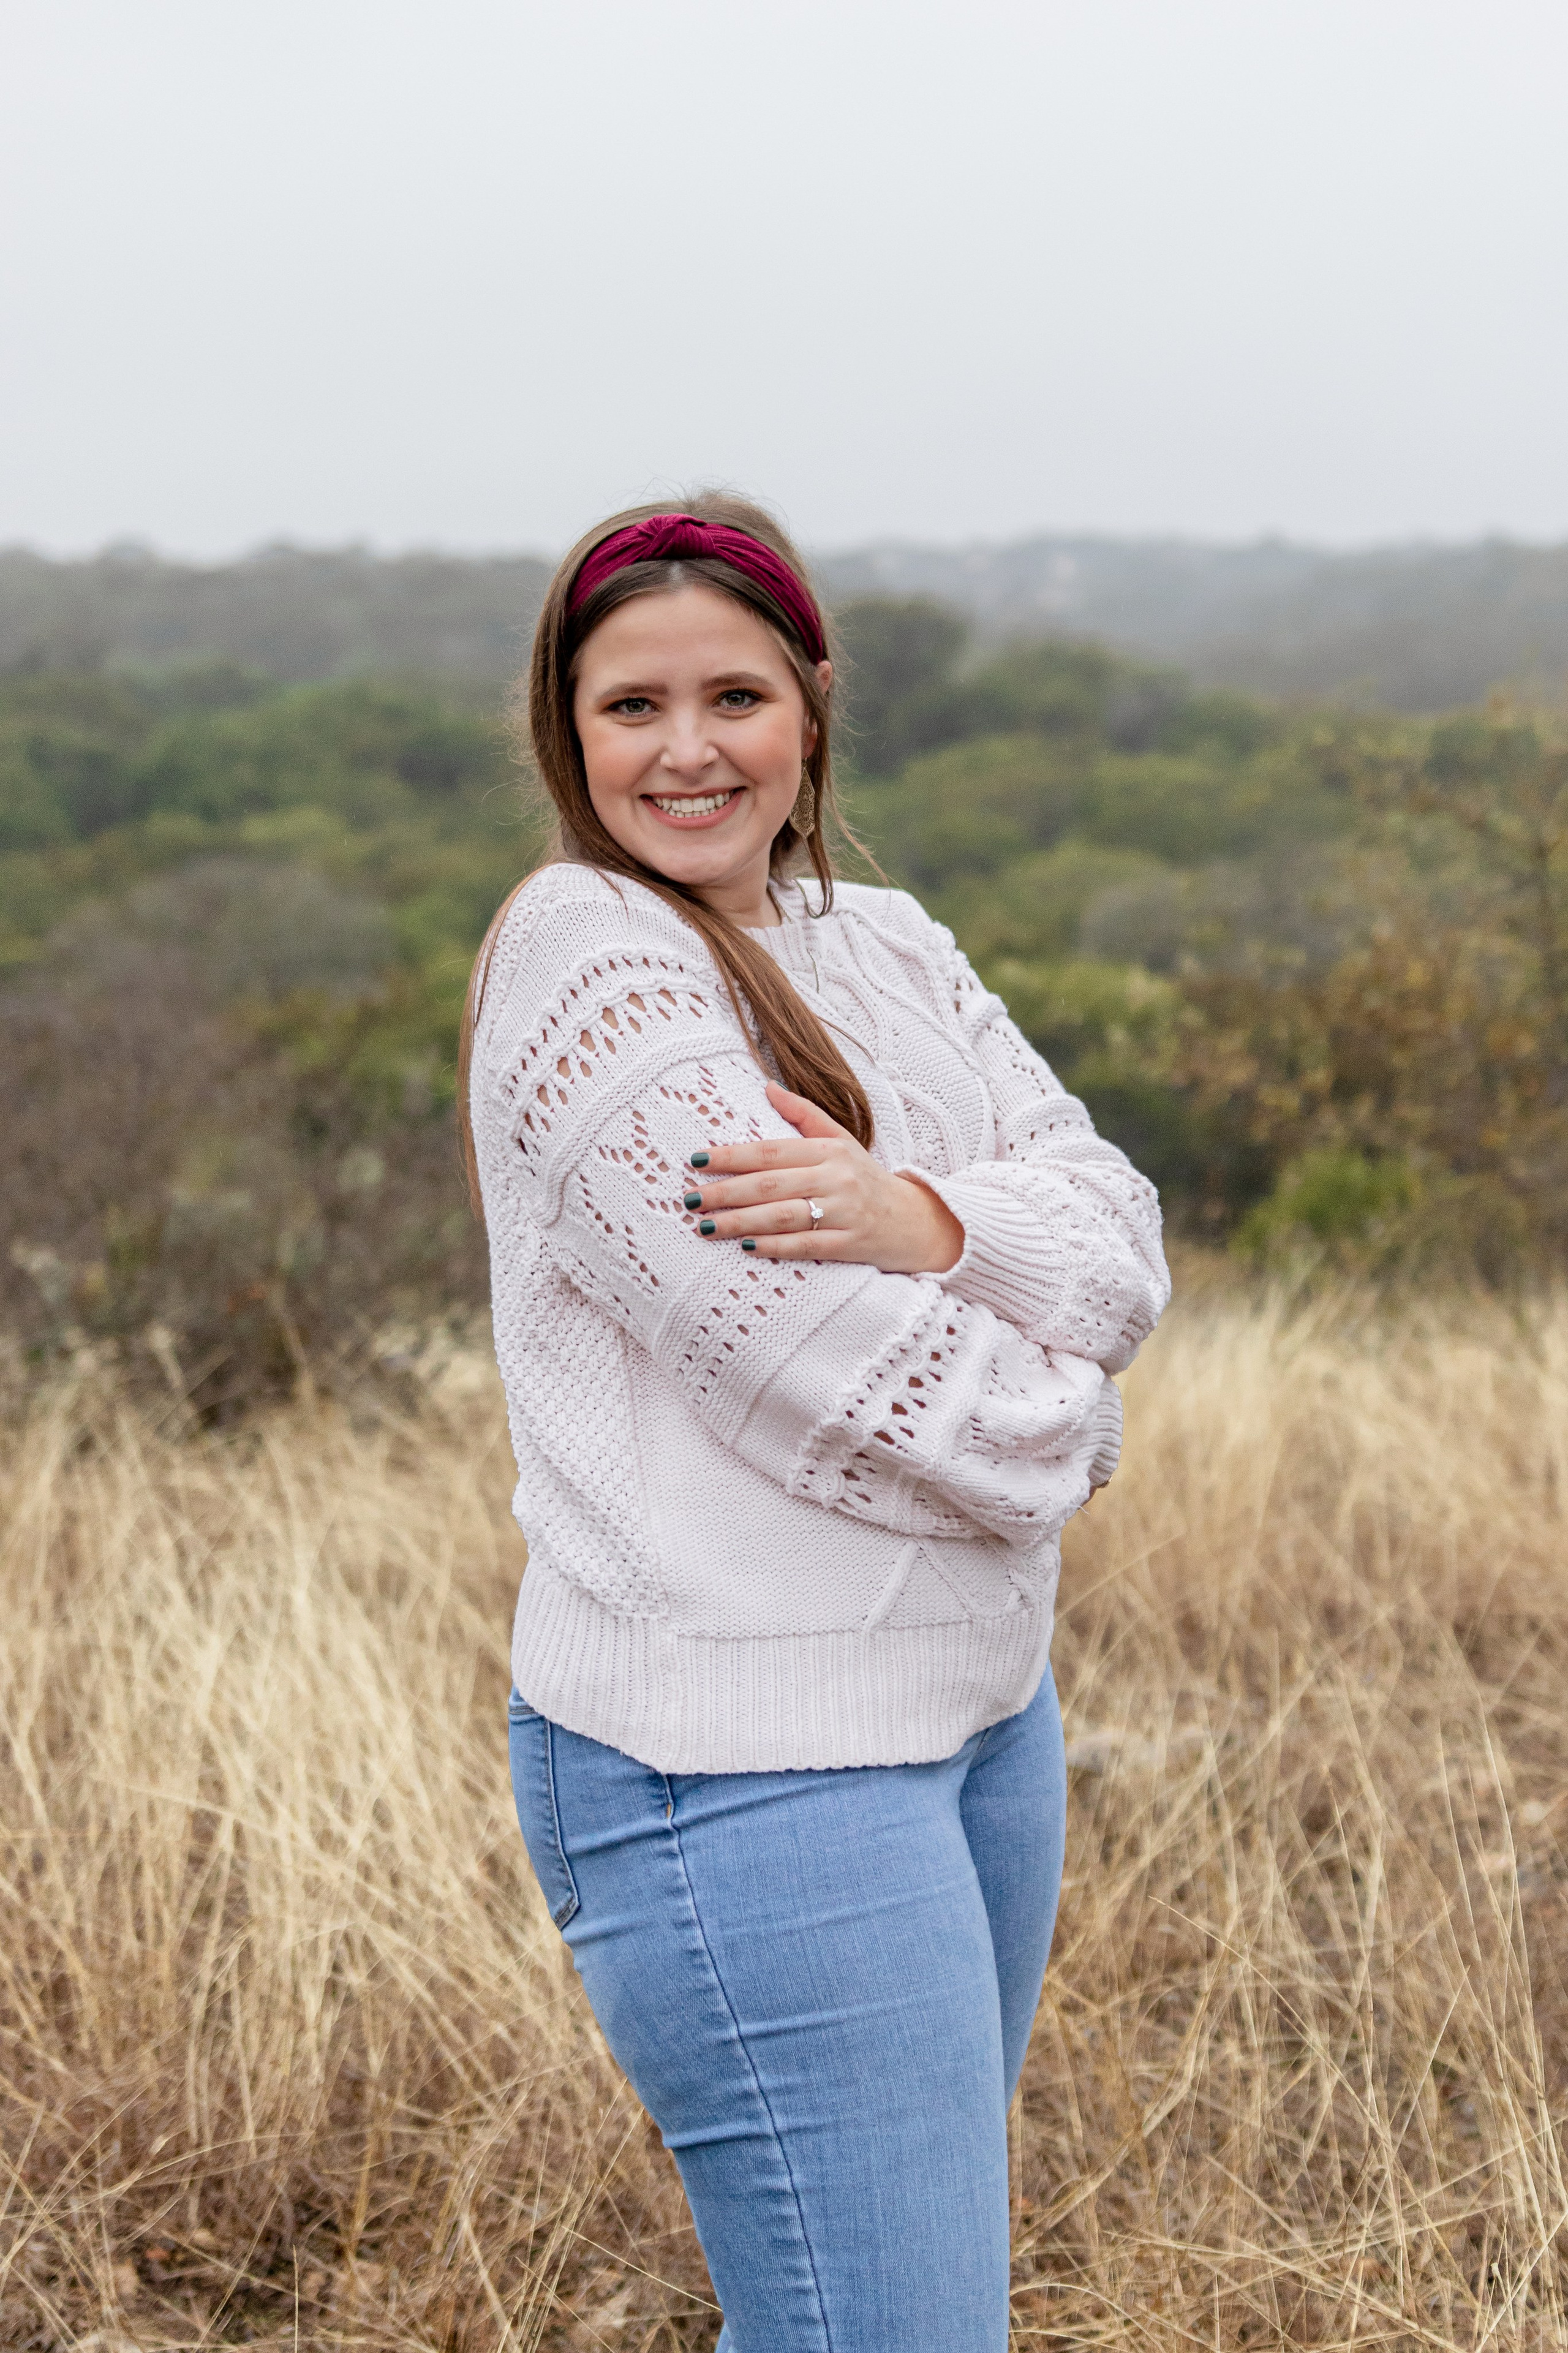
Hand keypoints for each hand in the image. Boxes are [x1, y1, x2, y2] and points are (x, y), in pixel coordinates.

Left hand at [681, 1081, 965, 1273]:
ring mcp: (843, 1213)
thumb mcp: (840, 1140)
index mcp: (829, 1150)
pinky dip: (773, 1246)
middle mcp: (836, 1179)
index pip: (771, 1151)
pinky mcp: (848, 1245)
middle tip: (690, 1198)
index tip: (698, 1160)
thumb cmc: (865, 1178)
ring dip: (740, 1222)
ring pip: (783, 1216)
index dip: (733, 1156)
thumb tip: (767, 1086)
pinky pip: (804, 1246)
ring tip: (705, 1226)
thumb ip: (804, 1114)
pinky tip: (744, 1247)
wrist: (913, 1220)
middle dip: (726, 1192)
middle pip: (771, 1184)